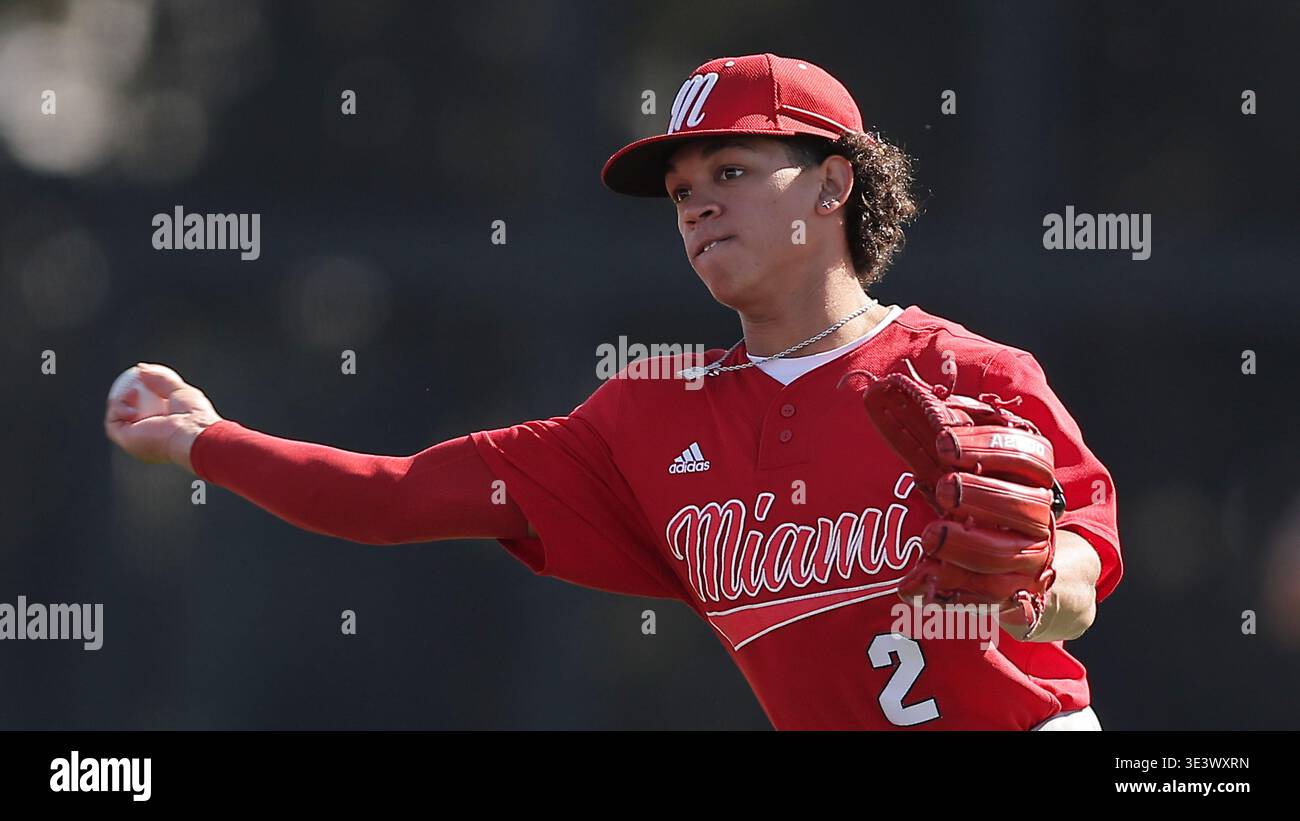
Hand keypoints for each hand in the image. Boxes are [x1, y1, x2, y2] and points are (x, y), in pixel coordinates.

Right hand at [103, 363, 222, 474]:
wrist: (192, 434)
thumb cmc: (194, 415)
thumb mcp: (180, 391)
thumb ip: (161, 380)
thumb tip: (140, 368)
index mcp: (164, 431)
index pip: (146, 413)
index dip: (140, 396)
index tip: (141, 380)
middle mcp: (148, 439)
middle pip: (128, 417)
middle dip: (125, 399)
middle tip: (132, 383)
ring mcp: (136, 442)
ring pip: (117, 419)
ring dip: (121, 401)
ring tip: (135, 390)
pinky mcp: (126, 441)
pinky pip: (112, 422)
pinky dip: (117, 406)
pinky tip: (132, 395)